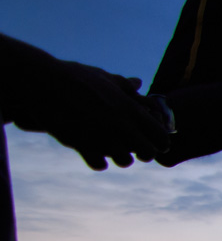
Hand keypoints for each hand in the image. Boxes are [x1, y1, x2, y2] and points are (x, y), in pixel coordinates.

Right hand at [16, 60, 170, 169]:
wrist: (43, 82)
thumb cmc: (74, 76)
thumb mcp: (103, 77)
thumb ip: (124, 85)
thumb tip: (138, 83)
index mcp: (130, 109)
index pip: (160, 135)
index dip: (160, 141)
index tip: (155, 142)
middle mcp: (121, 125)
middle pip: (147, 153)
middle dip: (143, 152)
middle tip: (135, 149)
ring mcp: (102, 137)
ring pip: (125, 161)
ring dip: (121, 158)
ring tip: (113, 150)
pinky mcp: (82, 146)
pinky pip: (100, 165)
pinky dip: (98, 161)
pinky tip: (94, 154)